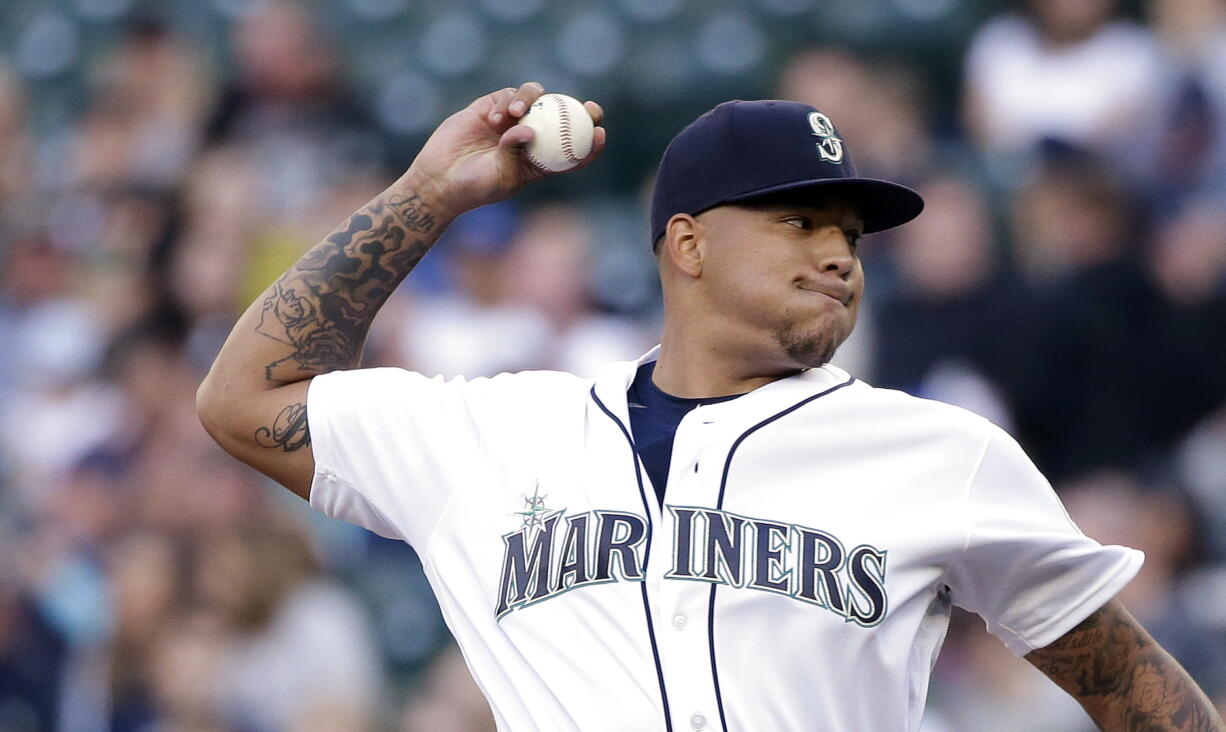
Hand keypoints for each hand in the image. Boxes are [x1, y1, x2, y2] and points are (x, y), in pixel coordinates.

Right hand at [401, 82, 605, 218]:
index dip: (590, 141)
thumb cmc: (474, 187)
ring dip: (531, 100)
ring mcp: (511, 122)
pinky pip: (506, 97)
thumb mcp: (500, 176)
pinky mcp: (490, 108)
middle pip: (561, 118)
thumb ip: (515, 152)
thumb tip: (530, 128)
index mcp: (540, 161)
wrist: (440, 179)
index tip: (600, 132)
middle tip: (587, 107)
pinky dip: (505, 102)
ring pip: (535, 99)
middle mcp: (529, 138)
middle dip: (579, 110)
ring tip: (515, 113)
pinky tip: (496, 117)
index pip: (573, 150)